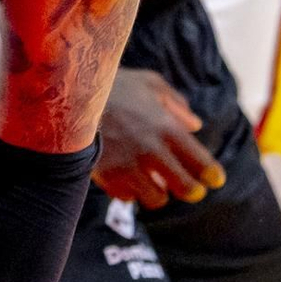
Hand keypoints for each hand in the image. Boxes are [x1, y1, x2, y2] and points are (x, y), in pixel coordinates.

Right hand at [93, 67, 224, 208]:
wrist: (66, 96)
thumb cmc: (111, 86)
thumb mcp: (147, 82)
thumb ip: (175, 102)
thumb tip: (195, 124)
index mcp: (166, 128)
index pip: (201, 163)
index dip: (211, 175)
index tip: (214, 179)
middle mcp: (151, 151)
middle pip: (185, 189)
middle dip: (191, 191)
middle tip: (190, 189)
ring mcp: (128, 167)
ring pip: (156, 199)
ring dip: (157, 193)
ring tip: (152, 184)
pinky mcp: (106, 177)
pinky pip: (126, 197)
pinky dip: (129, 192)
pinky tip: (126, 180)